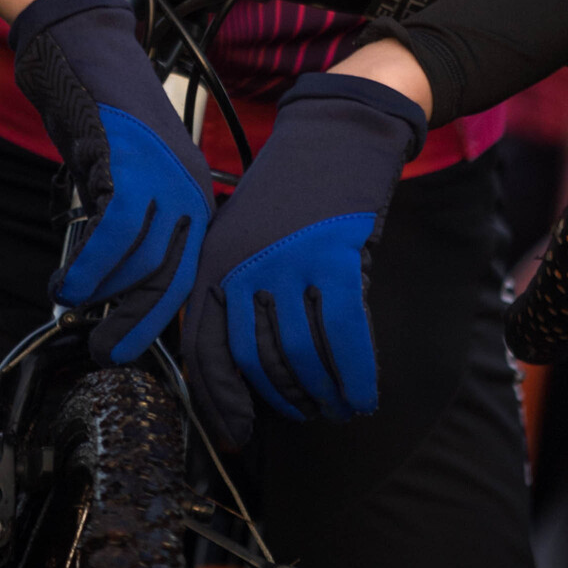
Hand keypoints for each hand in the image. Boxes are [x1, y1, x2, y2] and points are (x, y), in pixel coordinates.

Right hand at [10, 0, 212, 361]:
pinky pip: (112, 232)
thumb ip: (135, 231)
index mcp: (196, 195)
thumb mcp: (130, 182)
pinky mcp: (129, 162)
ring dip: (100, 291)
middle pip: (171, 276)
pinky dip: (88, 265)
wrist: (84, 54)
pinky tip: (68, 277)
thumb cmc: (103, 121)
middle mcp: (189, 186)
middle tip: (106, 351)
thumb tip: (120, 293)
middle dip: (136, 323)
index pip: (189, 273)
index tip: (134, 347)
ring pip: (140, 260)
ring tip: (72, 298)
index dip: (161, 319)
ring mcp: (162, 173)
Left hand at [183, 70, 425, 451]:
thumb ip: (236, 294)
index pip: (205, 353)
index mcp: (214, 263)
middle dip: (282, 400)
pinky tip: (362, 394)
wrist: (335, 131)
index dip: (219, 404)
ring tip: (335, 406)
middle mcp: (244, 266)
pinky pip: (346, 336)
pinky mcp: (336, 257)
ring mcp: (289, 262)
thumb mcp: (243, 236)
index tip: (234, 436)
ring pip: (302, 356)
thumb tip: (243, 370)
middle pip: (257, 362)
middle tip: (305, 413)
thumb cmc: (293, 190)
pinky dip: (355, 374)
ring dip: (321, 393)